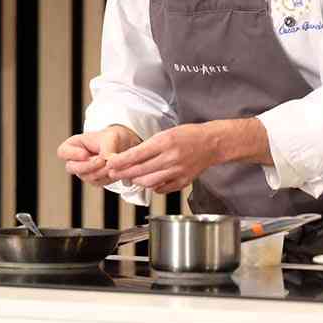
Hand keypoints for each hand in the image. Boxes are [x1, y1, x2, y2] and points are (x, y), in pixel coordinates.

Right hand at [57, 125, 140, 186]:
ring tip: (112, 164)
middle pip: (72, 168)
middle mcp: (74, 161)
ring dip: (101, 171)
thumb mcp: (109, 138)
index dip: (72, 154)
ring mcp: (83, 172)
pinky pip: (98, 182)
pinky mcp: (94, 180)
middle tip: (102, 161)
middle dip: (88, 165)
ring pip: (87, 177)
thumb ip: (106, 149)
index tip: (85, 153)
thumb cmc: (110, 138)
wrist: (121, 145)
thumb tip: (106, 161)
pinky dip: (107, 177)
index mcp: (72, 145)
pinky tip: (115, 170)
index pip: (62, 152)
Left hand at [106, 123, 220, 193]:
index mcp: (165, 142)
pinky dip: (153, 186)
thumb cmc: (189, 135)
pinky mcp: (183, 181)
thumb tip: (130, 158)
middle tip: (114, 174)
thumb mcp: (166, 133)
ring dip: (137, 180)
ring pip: (148, 182)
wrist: (212, 143)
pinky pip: (161, 188)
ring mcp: (177, 171)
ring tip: (131, 177)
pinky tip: (150, 181)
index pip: (136, 155)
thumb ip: (149, 147)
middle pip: (139, 170)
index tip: (110, 164)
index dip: (120, 162)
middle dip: (123, 173)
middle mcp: (171, 158)